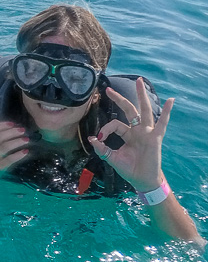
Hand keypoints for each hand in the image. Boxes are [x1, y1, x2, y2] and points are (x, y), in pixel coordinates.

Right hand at [0, 122, 29, 176]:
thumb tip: (12, 127)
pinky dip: (18, 154)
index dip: (2, 125)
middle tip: (22, 130)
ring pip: (5, 146)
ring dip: (17, 141)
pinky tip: (26, 151)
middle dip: (12, 132)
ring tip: (26, 139)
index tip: (13, 123)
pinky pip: (10, 159)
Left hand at [88, 78, 173, 192]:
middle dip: (119, 99)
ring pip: (144, 110)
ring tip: (140, 82)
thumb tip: (92, 138)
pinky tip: (170, 101)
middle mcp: (137, 130)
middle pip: (129, 110)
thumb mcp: (112, 158)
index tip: (98, 138)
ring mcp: (147, 132)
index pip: (115, 124)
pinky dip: (166, 112)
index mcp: (127, 134)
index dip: (105, 129)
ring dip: (142, 96)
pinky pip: (162, 123)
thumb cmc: (129, 169)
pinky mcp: (155, 137)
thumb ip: (102, 148)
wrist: (141, 180)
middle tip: (109, 89)